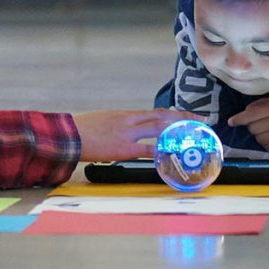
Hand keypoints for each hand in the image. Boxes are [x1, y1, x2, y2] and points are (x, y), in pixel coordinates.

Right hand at [72, 109, 202, 162]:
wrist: (68, 135)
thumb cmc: (82, 129)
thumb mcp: (104, 121)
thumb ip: (120, 125)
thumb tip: (131, 131)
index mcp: (125, 115)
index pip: (155, 112)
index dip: (174, 114)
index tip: (188, 116)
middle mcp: (130, 121)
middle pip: (162, 116)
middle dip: (183, 119)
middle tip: (200, 121)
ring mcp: (127, 134)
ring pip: (158, 128)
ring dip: (177, 131)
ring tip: (193, 134)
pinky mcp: (122, 148)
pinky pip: (146, 150)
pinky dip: (160, 153)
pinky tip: (172, 156)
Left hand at [226, 98, 268, 152]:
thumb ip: (257, 106)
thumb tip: (242, 116)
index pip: (252, 114)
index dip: (239, 119)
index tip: (231, 122)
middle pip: (253, 128)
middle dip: (252, 125)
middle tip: (259, 122)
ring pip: (258, 139)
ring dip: (258, 135)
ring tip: (267, 129)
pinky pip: (266, 147)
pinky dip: (265, 142)